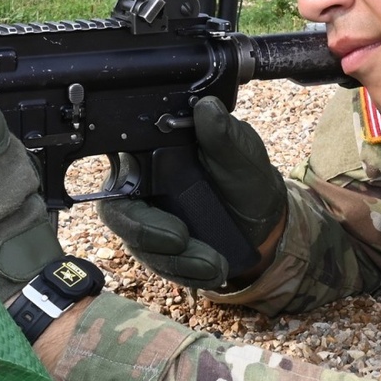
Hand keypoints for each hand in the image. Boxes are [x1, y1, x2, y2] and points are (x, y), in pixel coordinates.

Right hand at [97, 96, 287, 289]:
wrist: (263, 224)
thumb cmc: (247, 182)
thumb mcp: (244, 157)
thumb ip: (224, 136)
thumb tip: (207, 107)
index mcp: (155, 151)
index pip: (120, 164)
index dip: (123, 185)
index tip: (152, 196)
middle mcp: (140, 184)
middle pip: (118, 210)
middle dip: (148, 232)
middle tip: (182, 241)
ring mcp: (144, 219)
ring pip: (136, 243)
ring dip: (174, 259)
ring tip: (214, 265)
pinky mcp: (154, 249)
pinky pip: (155, 265)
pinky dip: (183, 273)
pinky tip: (210, 272)